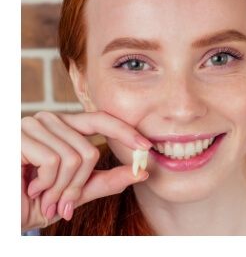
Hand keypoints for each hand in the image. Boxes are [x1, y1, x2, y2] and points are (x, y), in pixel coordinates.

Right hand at [21, 111, 151, 231]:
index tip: (146, 146)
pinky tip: (30, 187)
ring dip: (60, 189)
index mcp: (65, 127)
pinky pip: (54, 162)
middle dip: (76, 186)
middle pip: (89, 150)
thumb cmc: (35, 200)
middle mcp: (50, 120)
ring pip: (74, 158)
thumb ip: (106, 180)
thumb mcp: (75, 192)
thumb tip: (141, 172)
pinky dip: (46, 184)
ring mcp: (35, 125)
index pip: (101, 119)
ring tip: (42, 195)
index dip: (125, 131)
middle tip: (61, 202)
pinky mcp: (21, 136)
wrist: (8, 211)